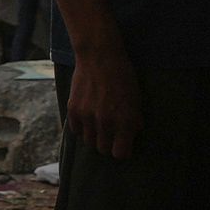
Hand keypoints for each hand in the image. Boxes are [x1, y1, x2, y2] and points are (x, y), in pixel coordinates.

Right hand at [63, 37, 139, 160]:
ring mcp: (87, 117)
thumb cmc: (123, 76)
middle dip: (108, 144)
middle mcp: (105, 122)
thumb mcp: (136, 99)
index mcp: (124, 121)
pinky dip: (82, 128)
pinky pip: (76, 131)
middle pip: (103, 150)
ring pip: (88, 142)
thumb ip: (133, 120)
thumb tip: (130, 135)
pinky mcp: (73, 110)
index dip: (122, 150)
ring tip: (99, 125)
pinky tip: (88, 118)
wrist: (100, 56)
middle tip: (111, 134)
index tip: (122, 144)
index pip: (120, 154)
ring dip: (94, 136)